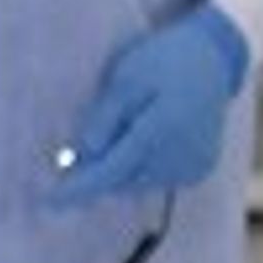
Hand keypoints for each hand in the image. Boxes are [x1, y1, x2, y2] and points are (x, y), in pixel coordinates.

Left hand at [49, 8, 254, 202]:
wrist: (213, 60)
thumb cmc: (163, 62)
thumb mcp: (126, 77)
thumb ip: (106, 116)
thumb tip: (86, 152)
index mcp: (159, 131)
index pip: (111, 170)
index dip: (78, 188)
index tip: (49, 202)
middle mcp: (180, 157)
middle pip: (122, 180)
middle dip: (98, 170)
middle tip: (89, 143)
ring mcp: (193, 167)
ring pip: (139, 183)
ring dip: (122, 167)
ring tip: (131, 126)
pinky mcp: (200, 170)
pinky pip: (158, 179)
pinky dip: (143, 166)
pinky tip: (148, 137)